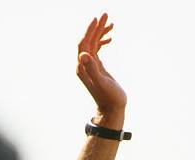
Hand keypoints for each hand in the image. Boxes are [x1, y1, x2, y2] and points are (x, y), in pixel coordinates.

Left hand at [77, 13, 126, 129]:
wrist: (112, 109)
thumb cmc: (109, 98)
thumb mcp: (102, 83)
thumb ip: (92, 69)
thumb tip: (83, 54)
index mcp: (82, 68)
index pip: (83, 44)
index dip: (89, 31)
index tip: (97, 19)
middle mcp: (83, 66)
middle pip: (87, 42)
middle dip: (96, 28)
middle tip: (105, 14)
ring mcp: (90, 66)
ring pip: (93, 45)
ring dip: (100, 33)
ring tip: (111, 23)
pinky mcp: (97, 68)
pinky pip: (97, 50)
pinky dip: (103, 42)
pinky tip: (110, 37)